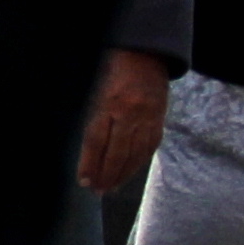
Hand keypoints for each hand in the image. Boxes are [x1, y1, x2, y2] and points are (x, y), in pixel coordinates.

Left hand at [77, 51, 173, 191]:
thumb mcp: (94, 86)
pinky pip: (149, 147)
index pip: (96, 140)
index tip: (84, 180)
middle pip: (117, 152)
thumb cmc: (112, 68)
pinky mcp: (159, 119)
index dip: (90, 162)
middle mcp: (129, 112)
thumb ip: (91, 114)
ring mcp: (148, 117)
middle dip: (106, 174)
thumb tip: (85, 148)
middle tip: (98, 191)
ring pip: (135, 154)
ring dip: (123, 174)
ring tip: (111, 188)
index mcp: (109, 101)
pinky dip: (139, 162)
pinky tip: (130, 172)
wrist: (145, 54)